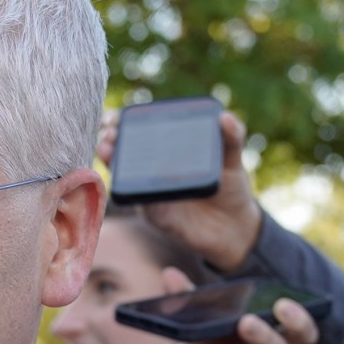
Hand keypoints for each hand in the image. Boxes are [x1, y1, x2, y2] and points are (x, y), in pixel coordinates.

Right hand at [95, 107, 265, 272]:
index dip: (126, 121)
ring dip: (112, 162)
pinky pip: (141, 202)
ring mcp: (153, 191)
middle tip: (110, 134)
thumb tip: (226, 116)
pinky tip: (134, 183)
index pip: (144, 130)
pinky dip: (135, 192)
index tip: (117, 116)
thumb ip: (231, 138)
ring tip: (108, 152)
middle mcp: (157, 169)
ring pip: (125, 175)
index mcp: (172, 149)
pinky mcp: (157, 214)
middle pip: (125, 150)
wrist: (235, 227)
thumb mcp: (232, 160)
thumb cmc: (231, 188)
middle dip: (112, 140)